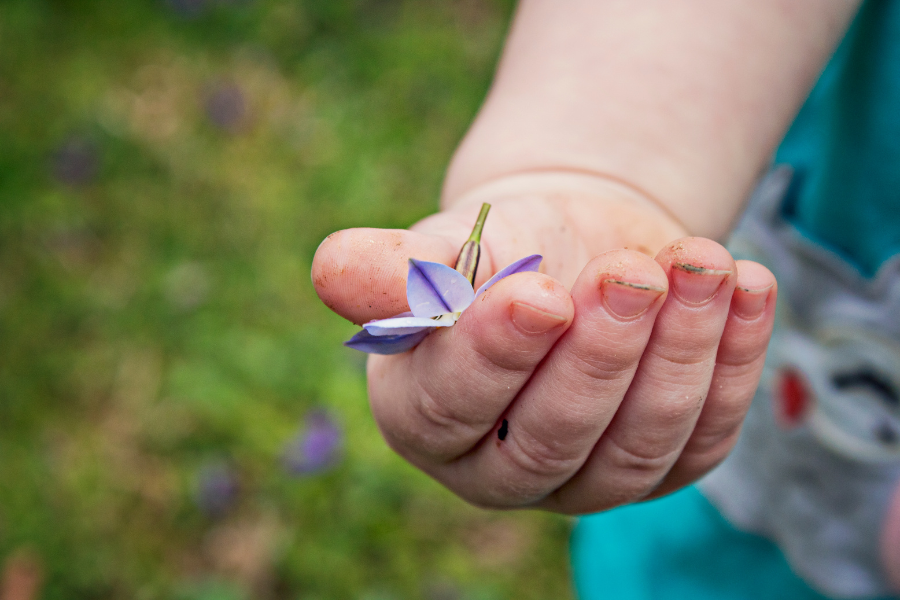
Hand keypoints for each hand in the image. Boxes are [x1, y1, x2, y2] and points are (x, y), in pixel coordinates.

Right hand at [312, 189, 775, 513]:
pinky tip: (744, 287)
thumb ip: (398, 268)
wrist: (572, 252)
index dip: (498, 354)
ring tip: (701, 262)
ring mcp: (585, 479)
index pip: (454, 407)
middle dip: (602, 354)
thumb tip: (332, 270)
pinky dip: (732, 359)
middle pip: (554, 439)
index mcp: (427, 418)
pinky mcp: (658, 467)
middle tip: (633, 272)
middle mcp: (500, 469)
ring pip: (638, 444)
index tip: (542, 291)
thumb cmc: (494, 252)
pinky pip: (704, 435)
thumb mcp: (445, 248)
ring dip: (679, 350)